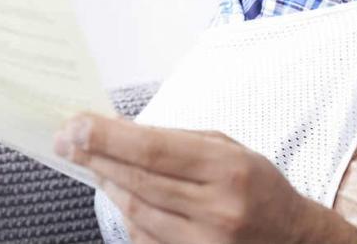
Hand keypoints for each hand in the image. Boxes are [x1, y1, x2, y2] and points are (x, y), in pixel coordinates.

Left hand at [54, 115, 356, 243]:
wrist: (289, 237)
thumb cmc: (258, 185)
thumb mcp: (230, 149)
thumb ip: (179, 140)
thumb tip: (123, 129)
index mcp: (229, 169)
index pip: (156, 151)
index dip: (111, 137)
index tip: (79, 124)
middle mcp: (217, 209)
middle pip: (140, 181)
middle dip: (97, 156)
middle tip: (67, 139)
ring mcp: (204, 242)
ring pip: (137, 211)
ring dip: (108, 184)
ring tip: (88, 161)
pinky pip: (144, 237)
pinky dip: (126, 213)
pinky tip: (117, 192)